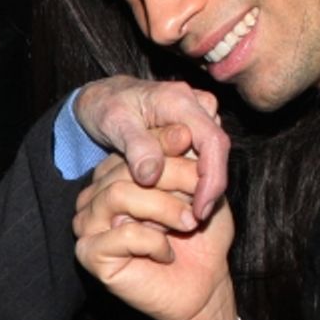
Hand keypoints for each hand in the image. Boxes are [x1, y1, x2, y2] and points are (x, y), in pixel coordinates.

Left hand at [73, 76, 227, 220]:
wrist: (104, 98)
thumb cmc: (106, 106)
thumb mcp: (114, 123)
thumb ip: (135, 147)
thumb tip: (152, 176)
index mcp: (180, 101)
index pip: (213, 142)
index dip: (212, 179)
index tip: (200, 211)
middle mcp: (197, 106)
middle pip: (216, 153)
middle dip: (206, 189)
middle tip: (187, 220)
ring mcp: (199, 118)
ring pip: (210, 159)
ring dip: (196, 187)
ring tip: (174, 213)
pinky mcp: (195, 131)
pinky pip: (200, 159)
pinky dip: (189, 181)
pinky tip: (171, 199)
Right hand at [73, 151, 239, 319]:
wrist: (202, 285)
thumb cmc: (200, 238)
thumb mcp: (202, 190)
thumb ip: (189, 161)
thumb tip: (181, 129)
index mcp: (116, 175)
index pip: (134, 147)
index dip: (168, 147)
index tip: (200, 160)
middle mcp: (96, 196)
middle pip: (127, 168)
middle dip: (173, 180)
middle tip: (199, 203)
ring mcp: (88, 224)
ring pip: (119, 195)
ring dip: (164, 209)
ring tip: (188, 225)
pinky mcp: (89, 254)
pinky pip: (120, 233)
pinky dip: (153, 241)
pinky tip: (166, 253)